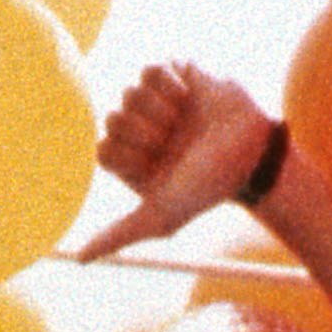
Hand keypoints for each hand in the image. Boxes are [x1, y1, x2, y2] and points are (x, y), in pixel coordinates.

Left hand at [74, 61, 277, 259]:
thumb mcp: (160, 215)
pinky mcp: (174, 74)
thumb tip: (79, 261)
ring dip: (160, 111)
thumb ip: (119, 234)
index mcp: (131, 160)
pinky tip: (189, 98)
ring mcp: (155, 101)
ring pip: (130, 93)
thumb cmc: (208, 187)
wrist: (252, 153)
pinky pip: (151, 69)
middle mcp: (139, 130)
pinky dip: (170, 86)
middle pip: (113, 119)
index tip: (159, 164)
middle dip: (145, 133)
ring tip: (185, 121)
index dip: (130, 155)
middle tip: (174, 142)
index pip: (104, 148)